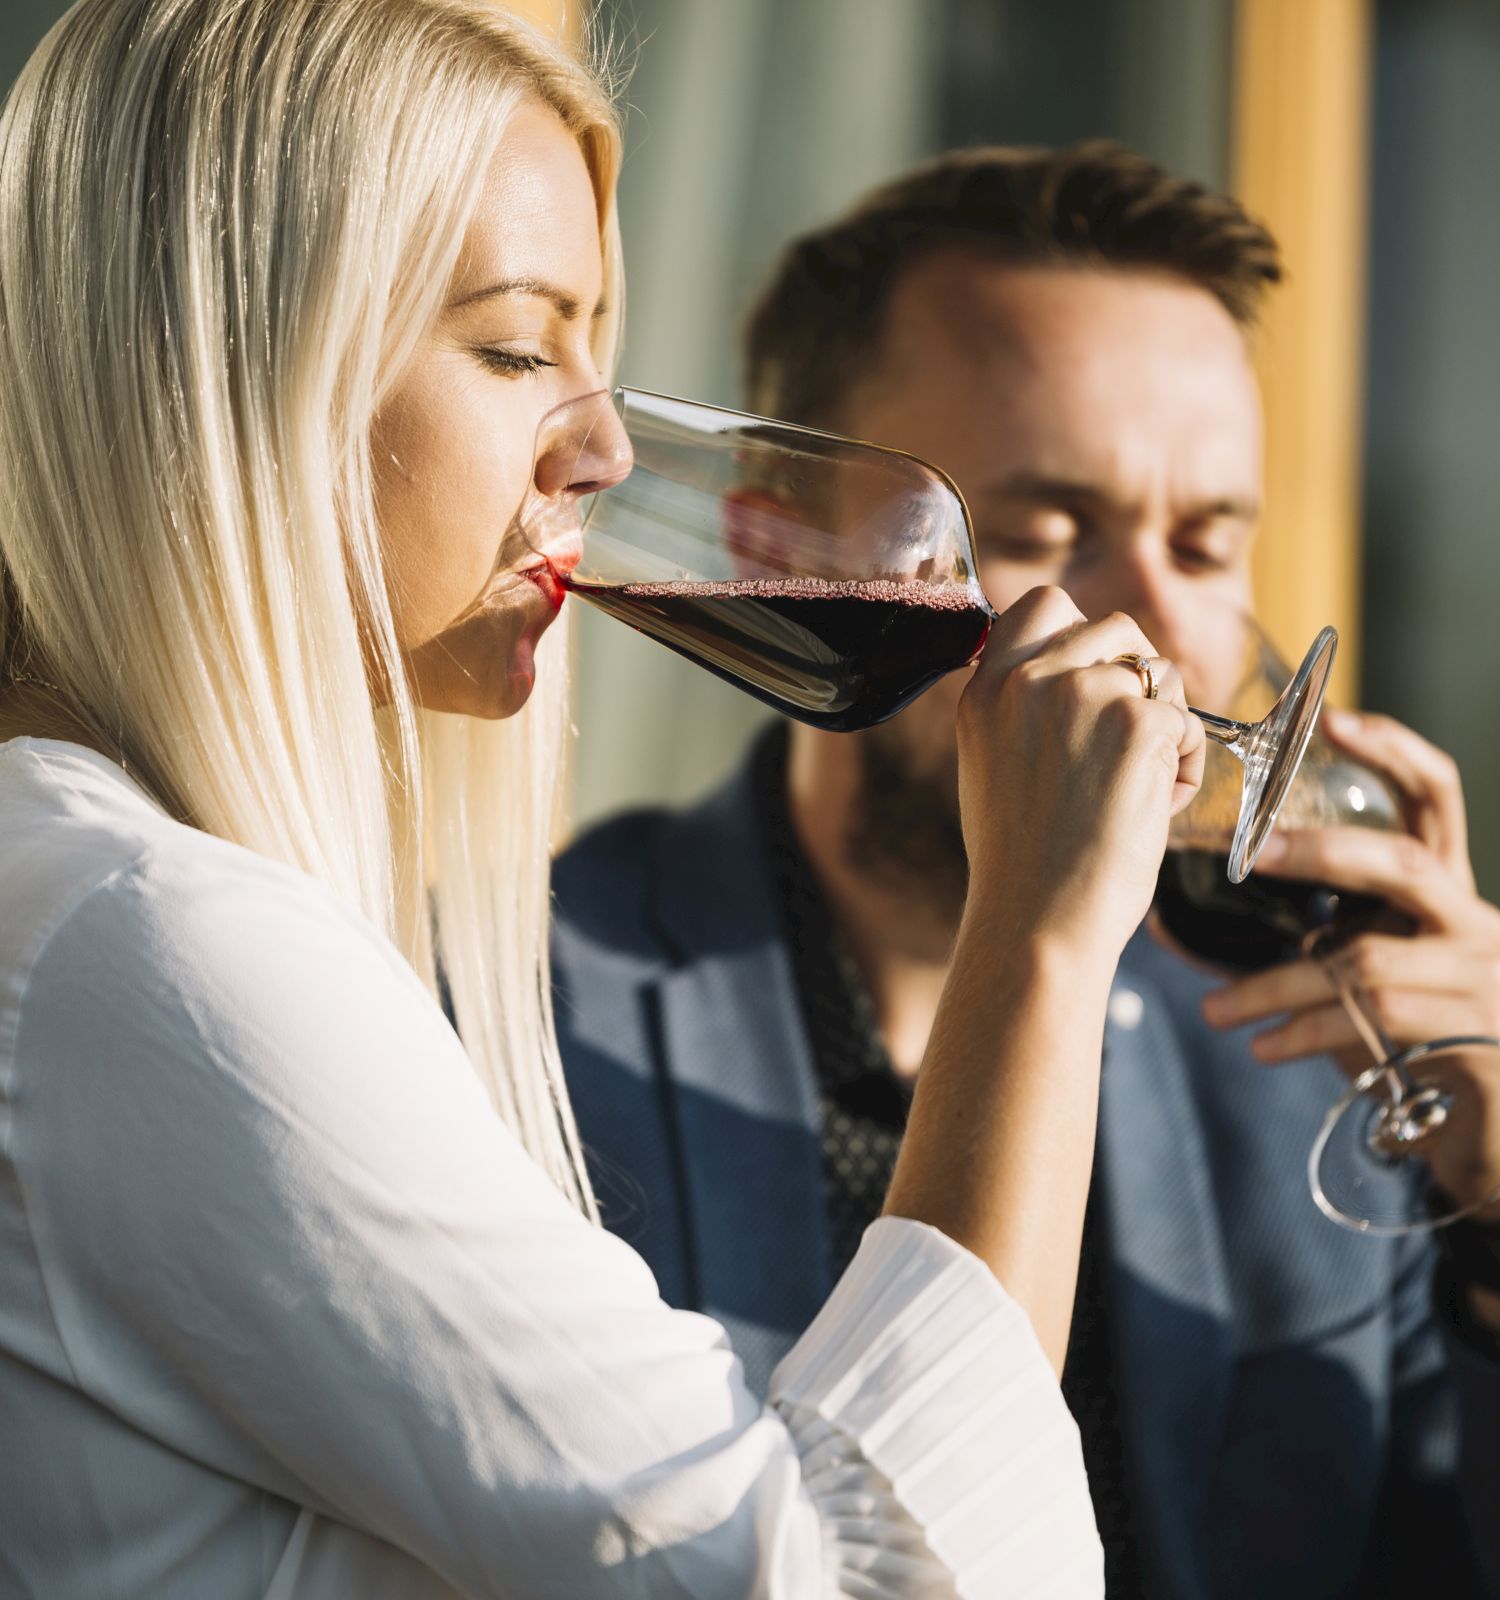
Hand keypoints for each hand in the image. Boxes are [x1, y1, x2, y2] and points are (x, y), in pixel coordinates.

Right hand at [958, 587, 1203, 960]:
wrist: (1038, 921)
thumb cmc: (1023, 866)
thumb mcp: (994, 767)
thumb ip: (1024, 710)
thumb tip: (1083, 678)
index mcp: (985, 691)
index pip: (1044, 604)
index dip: (1082, 630)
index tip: (1094, 673)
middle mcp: (1029, 679)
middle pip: (1115, 628)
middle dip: (1139, 674)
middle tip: (1133, 739)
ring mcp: (1083, 694)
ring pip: (1161, 673)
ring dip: (1167, 723)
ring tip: (1139, 789)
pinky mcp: (1138, 722)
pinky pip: (1190, 724)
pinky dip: (1188, 766)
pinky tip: (1155, 810)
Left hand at [1203, 709, 1499, 1215]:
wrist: (1495, 1134)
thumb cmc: (1418, 1039)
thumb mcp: (1376, 974)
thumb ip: (1315, 942)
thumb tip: (1185, 935)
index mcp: (1451, 894)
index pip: (1437, 799)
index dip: (1394, 752)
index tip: (1337, 721)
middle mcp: (1476, 925)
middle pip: (1406, 866)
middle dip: (1324, 853)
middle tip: (1252, 853)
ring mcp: (1481, 984)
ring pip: (1365, 964)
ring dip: (1277, 988)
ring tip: (1214, 1011)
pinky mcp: (1472, 1044)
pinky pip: (1373, 1030)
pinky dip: (1306, 1036)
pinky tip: (1262, 1048)